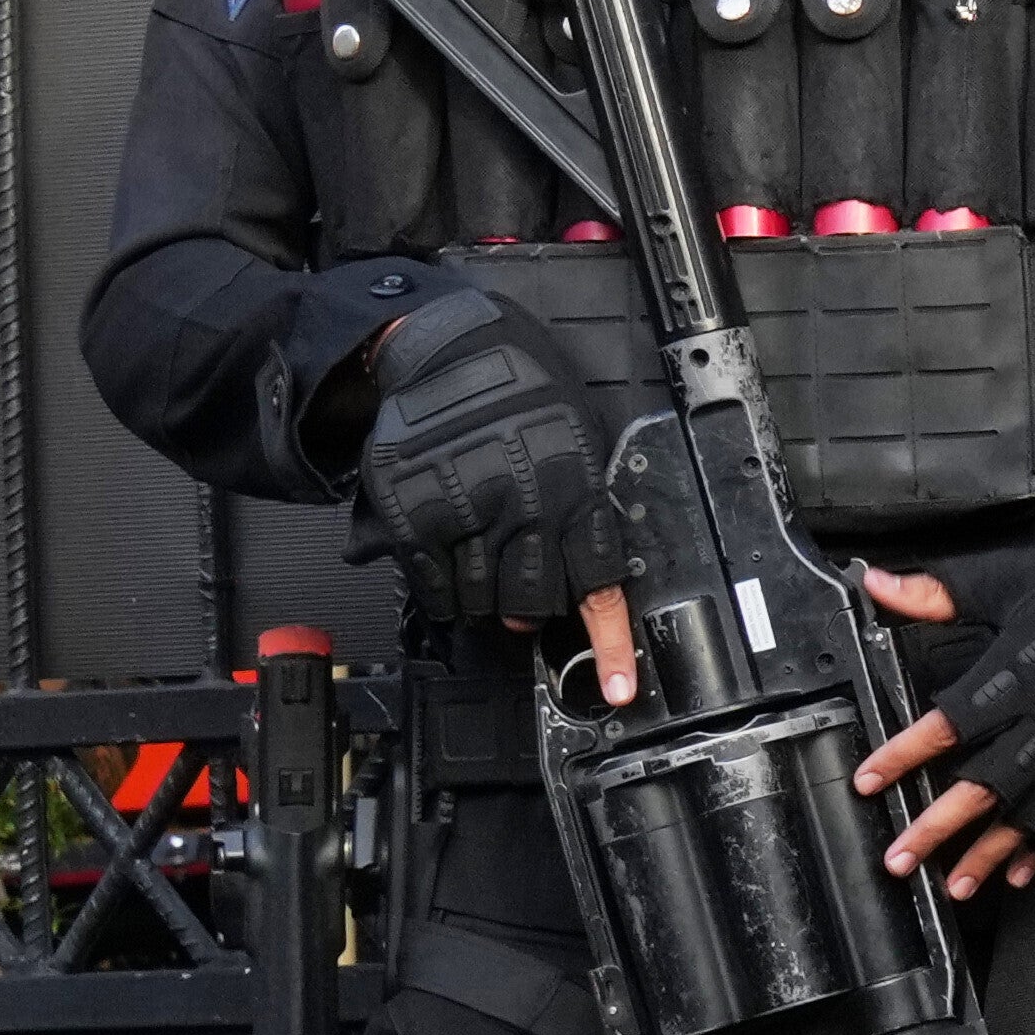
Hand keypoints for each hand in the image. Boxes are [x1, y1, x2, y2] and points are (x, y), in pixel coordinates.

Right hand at [338, 287, 614, 629]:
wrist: (450, 353)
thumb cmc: (523, 395)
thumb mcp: (576, 442)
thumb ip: (579, 513)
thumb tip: (580, 586)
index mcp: (574, 490)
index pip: (599, 582)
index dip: (609, 640)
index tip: (618, 682)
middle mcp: (522, 505)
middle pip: (534, 603)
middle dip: (531, 610)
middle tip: (521, 595)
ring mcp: (466, 512)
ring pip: (482, 600)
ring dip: (484, 596)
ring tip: (481, 559)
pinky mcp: (416, 516)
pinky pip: (433, 586)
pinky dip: (442, 588)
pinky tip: (447, 559)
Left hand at [841, 526, 1034, 893]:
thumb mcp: (1013, 580)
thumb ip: (941, 593)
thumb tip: (879, 583)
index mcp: (1019, 676)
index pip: (947, 726)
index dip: (903, 756)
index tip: (871, 780)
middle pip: (983, 788)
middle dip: (936, 828)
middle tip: (901, 858)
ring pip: (1029, 816)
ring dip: (988, 855)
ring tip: (955, 885)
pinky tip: (1020, 872)